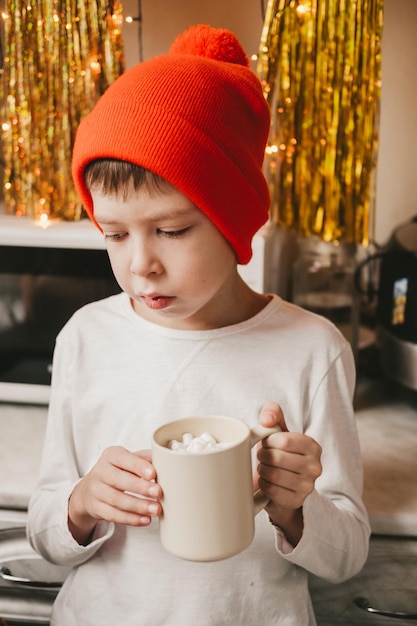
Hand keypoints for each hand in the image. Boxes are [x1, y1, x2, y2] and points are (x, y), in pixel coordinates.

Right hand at [68, 446, 161, 544]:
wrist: (91, 488)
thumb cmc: (117, 471)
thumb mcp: (128, 460)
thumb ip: (145, 459)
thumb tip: (165, 460)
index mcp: (111, 455)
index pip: (123, 458)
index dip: (138, 466)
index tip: (153, 474)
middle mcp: (100, 471)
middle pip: (119, 480)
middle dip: (140, 488)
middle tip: (158, 493)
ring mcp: (96, 491)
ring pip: (116, 500)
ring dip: (138, 506)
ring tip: (156, 509)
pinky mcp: (96, 508)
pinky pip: (113, 515)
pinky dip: (131, 519)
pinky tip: (145, 520)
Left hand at [257, 403, 321, 544]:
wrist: (284, 485)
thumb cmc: (280, 453)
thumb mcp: (278, 431)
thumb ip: (273, 414)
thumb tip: (267, 419)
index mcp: (312, 446)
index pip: (283, 441)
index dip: (268, 442)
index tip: (268, 444)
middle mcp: (315, 467)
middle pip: (276, 458)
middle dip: (263, 456)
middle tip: (263, 457)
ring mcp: (307, 486)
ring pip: (273, 474)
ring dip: (263, 470)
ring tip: (265, 468)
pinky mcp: (296, 501)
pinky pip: (271, 490)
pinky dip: (264, 484)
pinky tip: (267, 481)